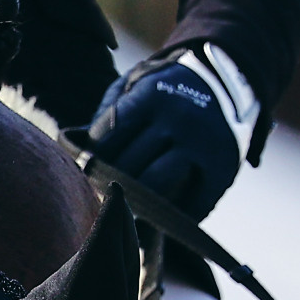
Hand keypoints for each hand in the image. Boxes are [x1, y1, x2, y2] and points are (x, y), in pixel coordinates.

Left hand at [85, 46, 253, 219]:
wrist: (225, 82)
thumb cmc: (165, 90)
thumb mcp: (135, 85)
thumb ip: (107, 113)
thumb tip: (75, 145)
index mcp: (151, 95)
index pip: (109, 136)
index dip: (93, 158)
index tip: (88, 169)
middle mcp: (178, 119)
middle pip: (129, 165)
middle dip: (110, 182)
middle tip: (101, 193)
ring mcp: (202, 145)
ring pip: (157, 186)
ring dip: (136, 202)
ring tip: (125, 208)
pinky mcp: (223, 169)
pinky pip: (193, 204)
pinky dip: (171, 215)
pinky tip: (158, 216)